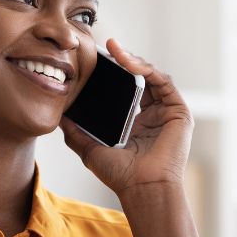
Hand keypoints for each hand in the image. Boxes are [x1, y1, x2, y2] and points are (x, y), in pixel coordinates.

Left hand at [60, 39, 192, 196]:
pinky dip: (147, 69)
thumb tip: (58, 116)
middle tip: (104, 48)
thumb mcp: (90, 149)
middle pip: (139, 78)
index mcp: (136, 123)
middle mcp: (153, 115)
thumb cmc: (121, 175)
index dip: (112, 74)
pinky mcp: (179, 111)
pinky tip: (130, 63)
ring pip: (152, 76)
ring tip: (115, 51)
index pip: (125, 89)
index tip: (95, 61)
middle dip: (123, 61)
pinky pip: (164, 81)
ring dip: (134, 60)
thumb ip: (75, 132)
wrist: (142, 187)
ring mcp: (167, 112)